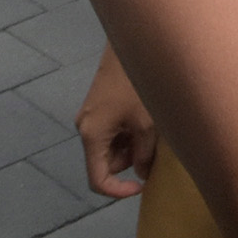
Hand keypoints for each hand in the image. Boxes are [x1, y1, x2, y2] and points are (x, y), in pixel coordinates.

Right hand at [76, 45, 156, 195]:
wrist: (130, 46)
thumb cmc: (136, 85)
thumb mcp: (145, 124)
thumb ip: (143, 154)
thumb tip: (142, 174)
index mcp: (91, 136)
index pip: (97, 180)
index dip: (118, 191)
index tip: (141, 186)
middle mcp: (85, 129)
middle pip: (105, 163)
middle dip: (128, 162)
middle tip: (152, 147)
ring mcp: (90, 117)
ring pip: (110, 148)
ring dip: (130, 147)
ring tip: (150, 128)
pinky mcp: (98, 107)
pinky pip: (111, 133)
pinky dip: (127, 134)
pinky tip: (143, 119)